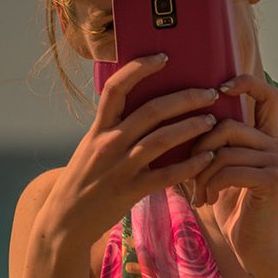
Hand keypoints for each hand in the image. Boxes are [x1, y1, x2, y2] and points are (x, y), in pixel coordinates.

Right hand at [38, 53, 225, 248]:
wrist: (65, 221)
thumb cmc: (84, 180)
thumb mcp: (91, 147)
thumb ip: (113, 128)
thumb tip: (145, 108)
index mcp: (98, 128)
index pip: (116, 88)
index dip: (140, 68)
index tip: (163, 56)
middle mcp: (108, 143)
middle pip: (151, 111)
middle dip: (184, 99)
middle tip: (209, 93)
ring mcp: (120, 167)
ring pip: (162, 140)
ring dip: (191, 127)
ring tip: (212, 121)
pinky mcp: (131, 191)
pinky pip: (167, 175)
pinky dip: (190, 164)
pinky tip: (207, 156)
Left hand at [185, 72, 277, 271]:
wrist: (252, 246)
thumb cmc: (229, 208)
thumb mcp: (217, 170)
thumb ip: (210, 144)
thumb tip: (176, 116)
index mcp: (265, 138)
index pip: (264, 95)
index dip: (245, 82)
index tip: (219, 88)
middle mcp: (276, 144)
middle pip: (228, 125)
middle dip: (200, 147)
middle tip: (190, 172)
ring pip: (225, 149)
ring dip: (202, 173)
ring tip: (198, 193)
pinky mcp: (273, 179)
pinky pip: (230, 169)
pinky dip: (211, 184)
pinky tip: (206, 200)